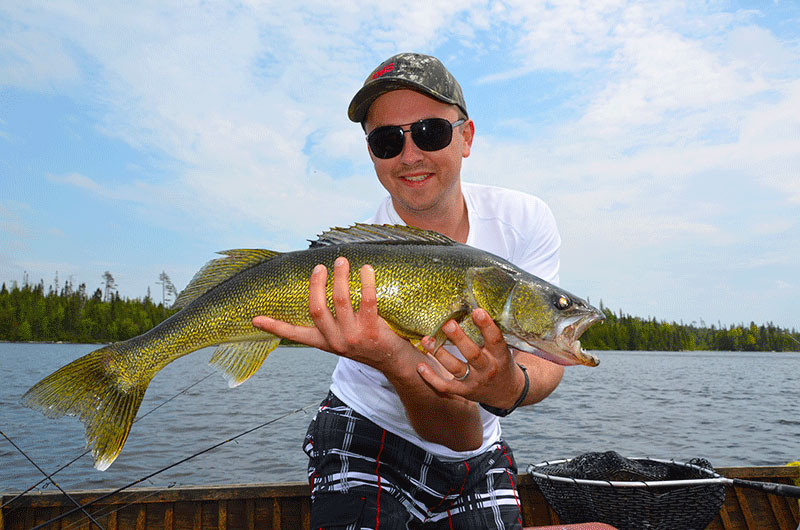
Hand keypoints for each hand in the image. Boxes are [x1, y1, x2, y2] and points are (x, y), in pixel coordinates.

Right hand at [253, 257, 485, 448]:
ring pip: (341, 302)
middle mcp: (337, 343)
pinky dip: (367, 282)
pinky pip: (368, 301)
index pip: (296, 335)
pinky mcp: (374, 333)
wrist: (400, 364)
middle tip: (320, 266)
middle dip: (316, 285)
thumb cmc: (373, 344)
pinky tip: (368, 269)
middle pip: (316, 309)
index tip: (255, 319)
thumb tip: (325, 293)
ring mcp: (354, 339)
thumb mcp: (348, 337)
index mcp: (326, 344)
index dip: (275, 327)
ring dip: (341, 278)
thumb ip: (335, 322)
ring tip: (343, 261)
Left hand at [417, 308, 526, 409]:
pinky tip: (420, 366)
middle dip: (459, 338)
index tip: (477, 311)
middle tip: (447, 323)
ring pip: (455, 368)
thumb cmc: (500, 362)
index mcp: (500, 356)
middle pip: (472, 354)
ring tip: (426, 339)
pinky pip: (445, 386)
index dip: (487, 325)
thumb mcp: (501, 349)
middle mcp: (487, 369)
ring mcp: (474, 381)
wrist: (506, 392)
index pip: (495, 339)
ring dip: (440, 353)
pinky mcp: (463, 391)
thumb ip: (489, 334)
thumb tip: (472, 307)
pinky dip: (431, 378)